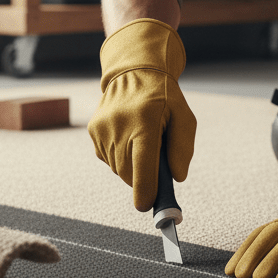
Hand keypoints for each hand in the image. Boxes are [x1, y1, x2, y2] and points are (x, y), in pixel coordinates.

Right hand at [88, 18, 196, 210]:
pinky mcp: (93, 132)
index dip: (145, 190)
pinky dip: (121, 158)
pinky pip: (108, 160)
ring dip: (132, 167)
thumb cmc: (164, 97)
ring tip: (142, 143)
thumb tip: (177, 178)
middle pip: (130, 173)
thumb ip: (183, 148)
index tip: (147, 206)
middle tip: (157, 168)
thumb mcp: (184, 117)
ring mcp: (102, 130)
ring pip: (118, 169)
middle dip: (144, 179)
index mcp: (144, 122)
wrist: (134, 71)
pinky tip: (128, 138)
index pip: (142, 165)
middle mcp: (118, 126)